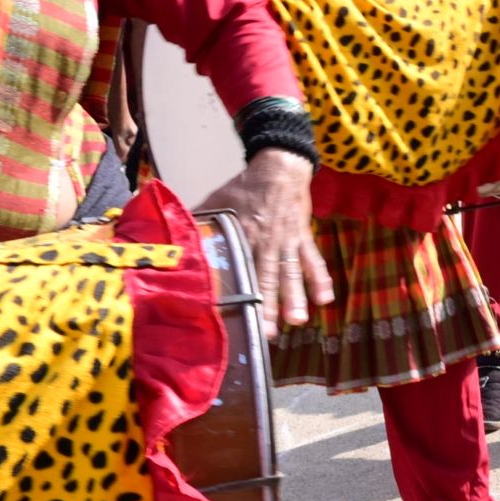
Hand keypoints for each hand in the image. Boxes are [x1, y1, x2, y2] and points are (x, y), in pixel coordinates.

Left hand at [193, 150, 329, 331]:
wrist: (280, 167)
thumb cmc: (244, 187)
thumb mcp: (217, 201)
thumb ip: (198, 221)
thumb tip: (174, 239)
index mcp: (242, 234)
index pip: (238, 267)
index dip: (237, 291)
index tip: (235, 315)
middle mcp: (266, 241)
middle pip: (267, 277)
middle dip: (269, 305)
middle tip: (268, 333)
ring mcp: (287, 240)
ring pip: (291, 272)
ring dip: (296, 296)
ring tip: (298, 320)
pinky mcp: (303, 237)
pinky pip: (313, 260)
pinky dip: (320, 279)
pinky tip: (325, 299)